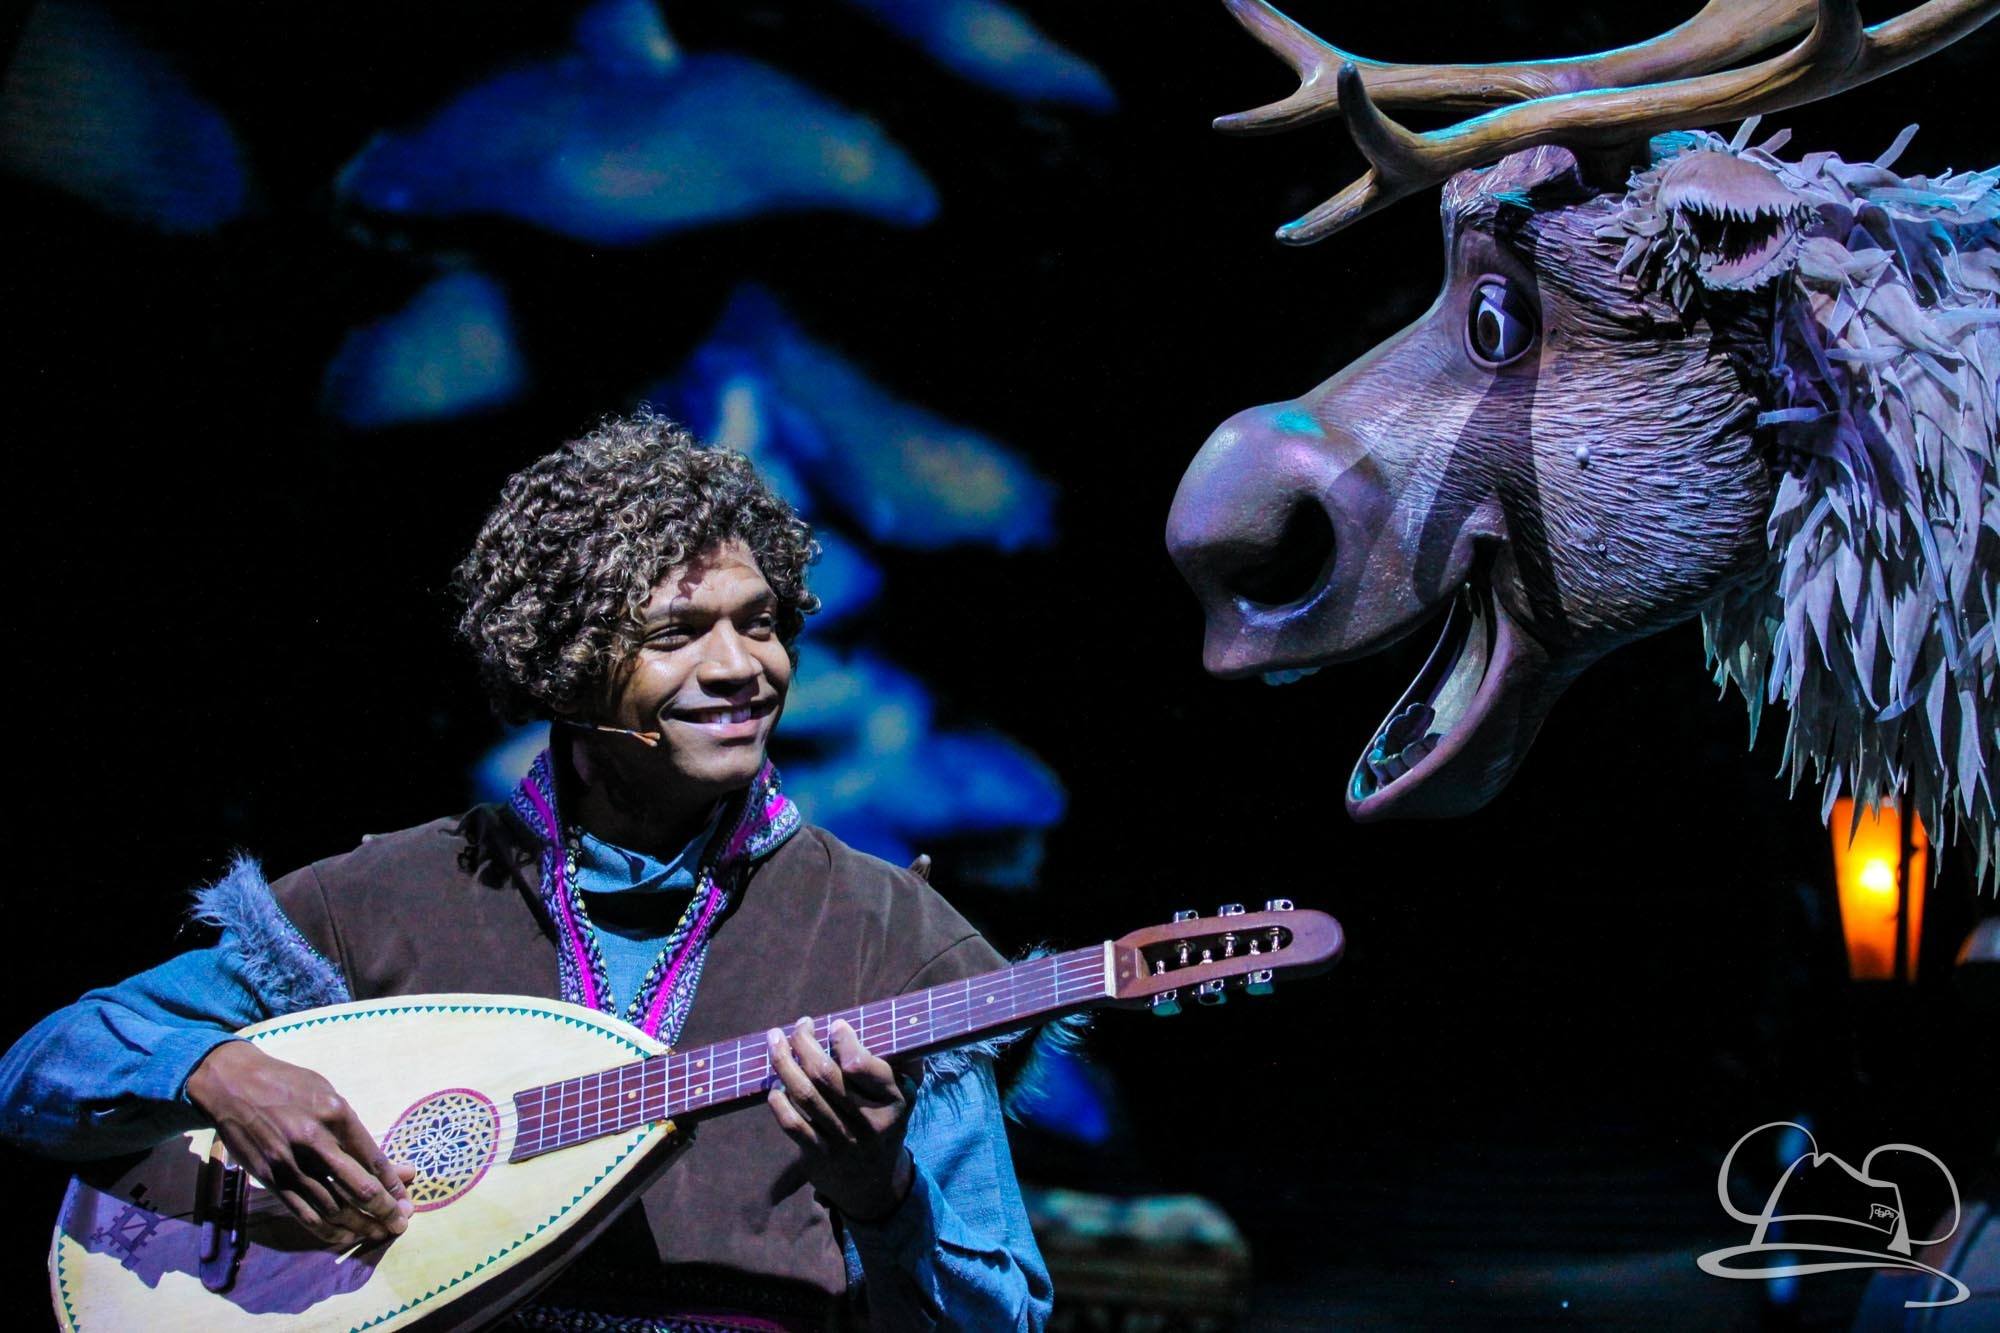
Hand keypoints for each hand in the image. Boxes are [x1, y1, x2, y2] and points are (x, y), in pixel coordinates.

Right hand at [185, 1040, 414, 1247]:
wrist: (233, 1085)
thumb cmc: (288, 1085)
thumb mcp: (327, 1094)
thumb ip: (355, 1130)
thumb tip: (385, 1159)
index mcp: (336, 1115)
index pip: (373, 1160)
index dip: (394, 1184)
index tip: (406, 1197)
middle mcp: (315, 1143)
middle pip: (358, 1188)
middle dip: (385, 1210)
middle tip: (402, 1222)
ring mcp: (290, 1165)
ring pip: (333, 1208)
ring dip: (361, 1226)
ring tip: (380, 1233)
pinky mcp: (271, 1180)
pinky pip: (304, 1214)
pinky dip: (328, 1231)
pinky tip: (346, 1237)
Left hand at [765, 1017, 914, 1221]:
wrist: (874, 1184)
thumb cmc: (883, 1124)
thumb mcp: (902, 1098)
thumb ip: (897, 1064)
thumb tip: (878, 1028)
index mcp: (893, 1102)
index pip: (863, 1066)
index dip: (844, 1041)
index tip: (834, 1024)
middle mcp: (867, 1123)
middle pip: (826, 1075)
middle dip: (805, 1043)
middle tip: (799, 1025)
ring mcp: (841, 1141)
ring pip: (804, 1095)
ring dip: (784, 1063)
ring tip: (775, 1039)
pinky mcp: (818, 1156)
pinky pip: (792, 1123)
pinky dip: (778, 1101)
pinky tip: (774, 1085)